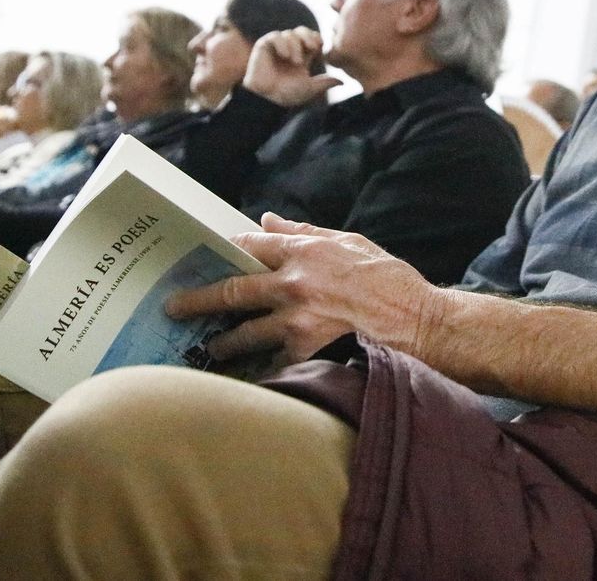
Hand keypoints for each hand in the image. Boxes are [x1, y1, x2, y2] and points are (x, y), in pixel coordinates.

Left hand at [163, 213, 435, 363]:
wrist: (422, 323)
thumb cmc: (392, 281)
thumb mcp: (351, 243)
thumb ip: (306, 232)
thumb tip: (268, 219)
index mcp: (306, 250)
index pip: (251, 245)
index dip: (226, 249)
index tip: (207, 254)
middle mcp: (295, 283)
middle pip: (233, 288)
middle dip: (199, 298)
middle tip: (174, 306)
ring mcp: (299, 320)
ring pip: (244, 331)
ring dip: (223, 341)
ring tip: (209, 348)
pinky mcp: (308, 351)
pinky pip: (270, 362)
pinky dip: (256, 369)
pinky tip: (242, 377)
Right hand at [242, 28, 340, 107]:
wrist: (266, 97)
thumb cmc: (287, 94)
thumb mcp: (309, 89)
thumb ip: (325, 83)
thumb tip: (342, 81)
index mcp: (303, 55)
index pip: (313, 38)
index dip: (317, 39)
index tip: (320, 47)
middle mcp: (291, 48)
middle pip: (303, 31)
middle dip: (309, 36)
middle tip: (313, 47)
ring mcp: (278, 46)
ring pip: (291, 33)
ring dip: (296, 45)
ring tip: (295, 61)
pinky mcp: (265, 45)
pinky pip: (276, 36)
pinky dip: (282, 43)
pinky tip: (285, 55)